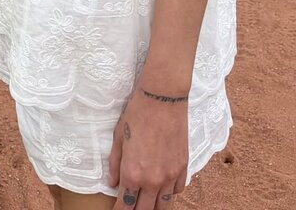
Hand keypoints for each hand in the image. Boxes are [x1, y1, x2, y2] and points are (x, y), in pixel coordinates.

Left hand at [108, 87, 188, 207]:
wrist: (162, 98)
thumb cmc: (137, 114)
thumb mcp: (118, 137)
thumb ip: (115, 164)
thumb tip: (113, 184)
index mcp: (133, 174)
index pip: (125, 206)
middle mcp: (152, 180)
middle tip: (130, 206)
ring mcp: (170, 176)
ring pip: (164, 206)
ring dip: (154, 207)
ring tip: (147, 203)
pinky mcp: (183, 167)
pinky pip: (177, 190)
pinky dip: (169, 193)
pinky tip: (162, 188)